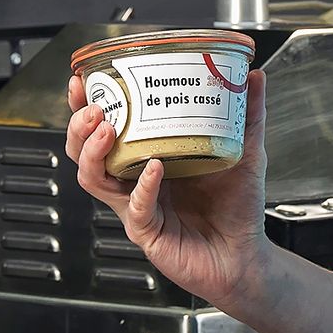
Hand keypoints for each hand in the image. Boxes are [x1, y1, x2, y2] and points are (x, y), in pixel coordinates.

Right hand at [65, 68, 269, 311]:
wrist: (245, 255)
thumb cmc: (237, 208)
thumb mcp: (245, 152)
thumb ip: (248, 115)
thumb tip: (253, 76)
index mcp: (147, 156)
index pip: (104, 127)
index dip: (88, 104)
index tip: (84, 80)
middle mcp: (135, 181)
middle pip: (84, 152)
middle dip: (79, 126)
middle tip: (93, 107)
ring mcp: (137, 207)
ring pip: (95, 179)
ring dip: (94, 152)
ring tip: (107, 130)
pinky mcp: (147, 232)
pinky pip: (136, 208)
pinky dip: (142, 187)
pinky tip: (153, 170)